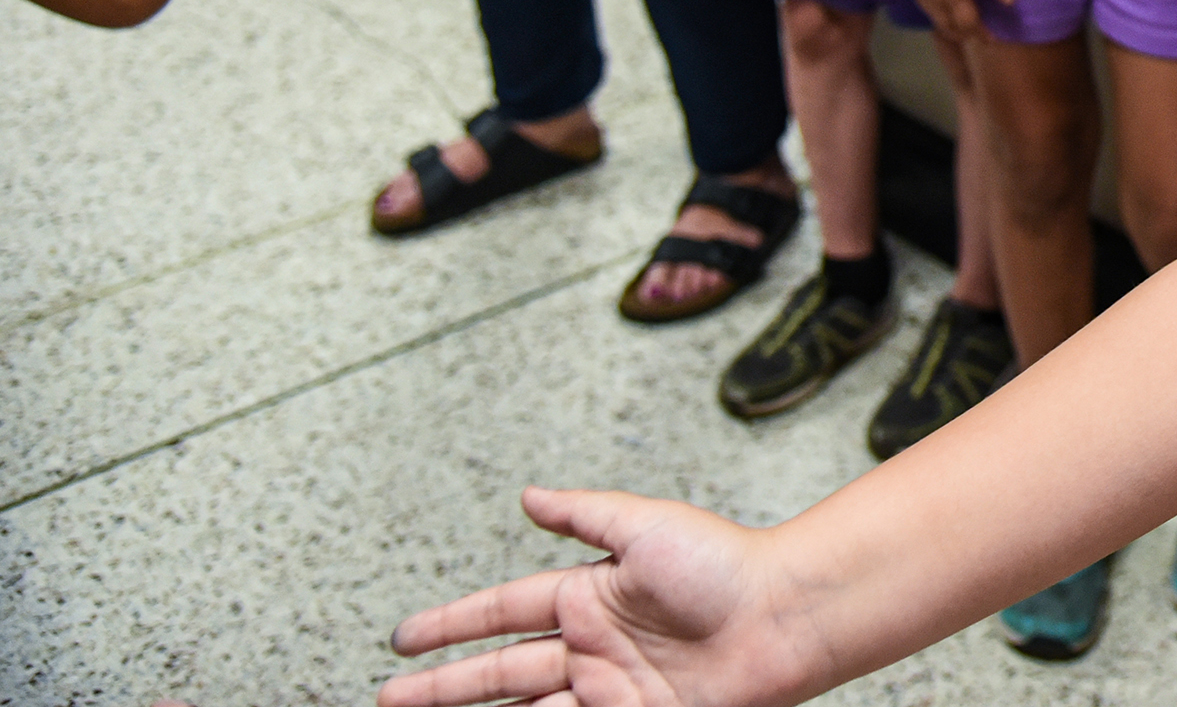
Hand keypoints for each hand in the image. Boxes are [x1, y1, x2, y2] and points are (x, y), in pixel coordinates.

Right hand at [382, 485, 812, 706]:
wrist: (783, 617)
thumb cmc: (728, 564)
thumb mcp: (646, 526)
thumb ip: (585, 513)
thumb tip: (531, 495)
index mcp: (588, 596)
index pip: (502, 612)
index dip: (452, 625)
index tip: (405, 638)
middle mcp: (590, 646)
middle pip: (497, 671)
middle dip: (441, 687)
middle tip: (389, 697)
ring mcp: (608, 688)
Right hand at [916, 0, 1012, 43]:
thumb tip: (1010, 1)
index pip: (969, 25)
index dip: (982, 35)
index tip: (995, 40)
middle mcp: (937, 0)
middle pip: (951, 28)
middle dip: (967, 35)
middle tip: (983, 36)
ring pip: (938, 22)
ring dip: (953, 29)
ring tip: (968, 29)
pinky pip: (930, 11)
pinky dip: (941, 19)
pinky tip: (949, 13)